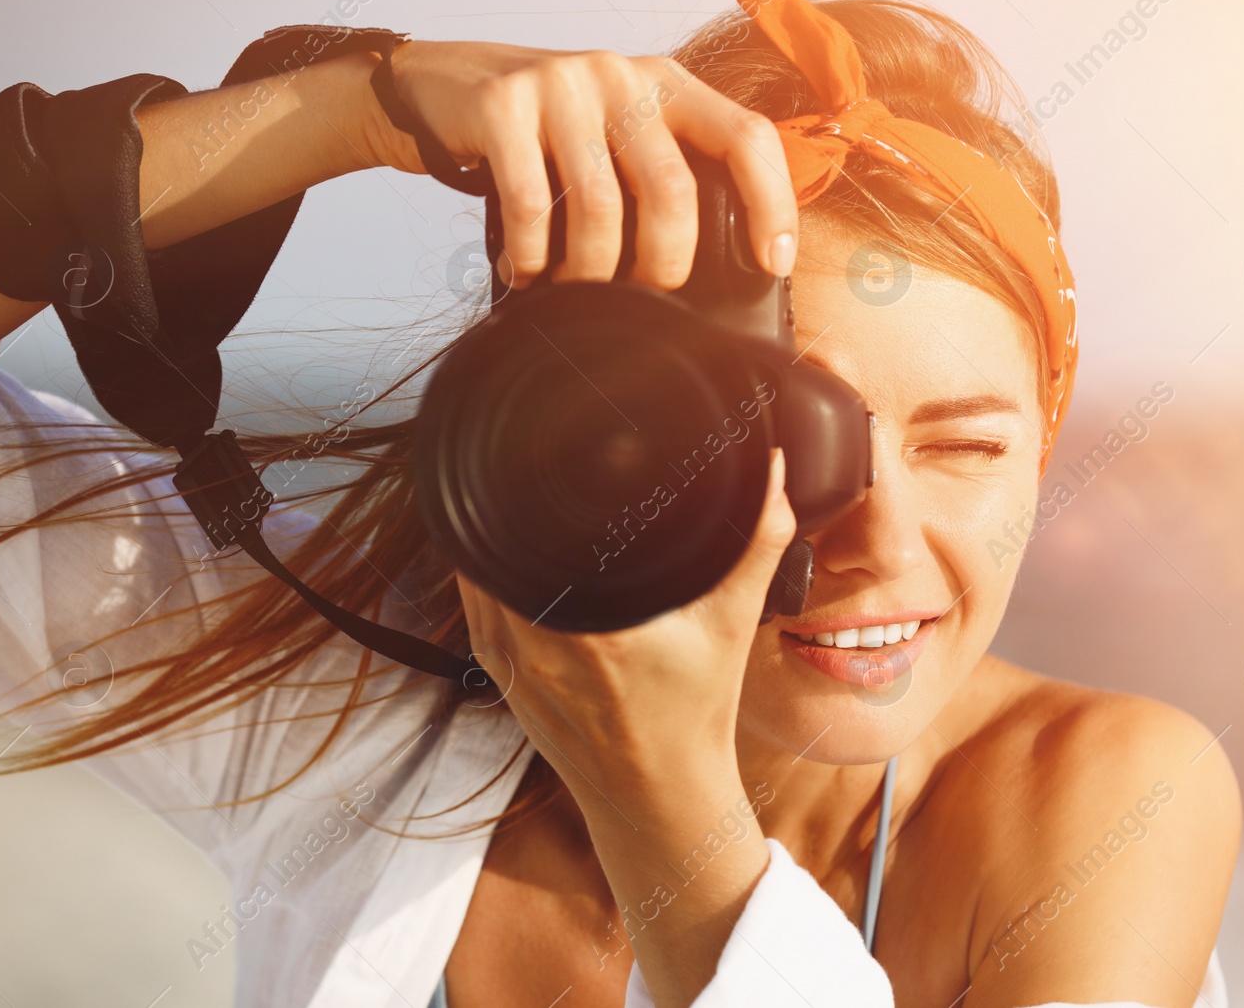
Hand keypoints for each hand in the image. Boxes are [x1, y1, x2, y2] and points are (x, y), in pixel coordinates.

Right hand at [362, 39, 799, 289]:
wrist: (448, 87)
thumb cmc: (553, 135)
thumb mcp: (621, 136)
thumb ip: (667, 174)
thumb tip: (725, 271)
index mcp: (669, 84)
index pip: (746, 135)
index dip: (772, 203)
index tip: (773, 263)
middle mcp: (623, 75)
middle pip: (673, 188)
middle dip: (664, 264)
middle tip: (648, 299)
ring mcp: (562, 85)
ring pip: (600, 206)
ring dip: (590, 272)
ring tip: (575, 291)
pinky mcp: (503, 106)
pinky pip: (530, 205)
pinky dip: (532, 257)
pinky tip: (526, 272)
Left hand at [455, 449, 795, 1005]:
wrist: (658, 799)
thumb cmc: (694, 715)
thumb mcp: (731, 625)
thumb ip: (755, 543)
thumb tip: (771, 470)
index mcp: (588, 627)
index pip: (530, 529)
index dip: (528, 478)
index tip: (546, 443)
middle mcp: (533, 641)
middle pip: (497, 536)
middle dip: (512, 492)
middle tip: (538, 452)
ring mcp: (506, 659)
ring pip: (474, 565)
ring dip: (492, 526)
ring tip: (518, 484)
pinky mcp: (497, 671)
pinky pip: (473, 599)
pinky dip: (483, 565)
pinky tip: (502, 538)